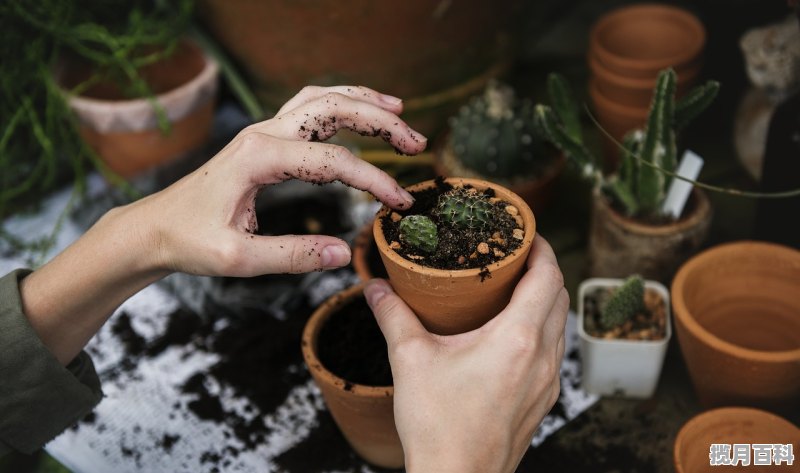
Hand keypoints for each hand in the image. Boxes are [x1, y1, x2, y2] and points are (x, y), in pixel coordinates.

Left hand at [127, 85, 426, 276]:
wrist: (154, 228)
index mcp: (259, 158)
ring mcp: (262, 132)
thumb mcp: (239, 259)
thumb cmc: (189, 241)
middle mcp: (263, 134)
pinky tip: (358, 113)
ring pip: (321, 99)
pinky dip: (340, 105)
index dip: (374, 180)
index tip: (400, 203)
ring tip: (399, 111)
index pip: (333, 161)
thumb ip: (293, 256)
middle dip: (381, 121)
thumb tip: (343, 254)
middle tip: (417, 142)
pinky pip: (307, 109)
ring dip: (363, 102)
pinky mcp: (263, 140)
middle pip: (333, 109)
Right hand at [365, 235, 567, 472]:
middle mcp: (543, 358)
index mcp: (518, 339)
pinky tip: (512, 333)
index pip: (548, 276)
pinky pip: (554, 351)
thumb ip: (393, 316)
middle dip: (543, 269)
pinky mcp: (543, 401)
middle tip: (515, 255)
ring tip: (513, 288)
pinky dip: (542, 329)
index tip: (526, 233)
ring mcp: (548, 383)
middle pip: (559, 296)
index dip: (541, 248)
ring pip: (560, 325)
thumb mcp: (409, 360)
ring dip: (545, 299)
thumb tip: (375, 287)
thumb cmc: (438, 426)